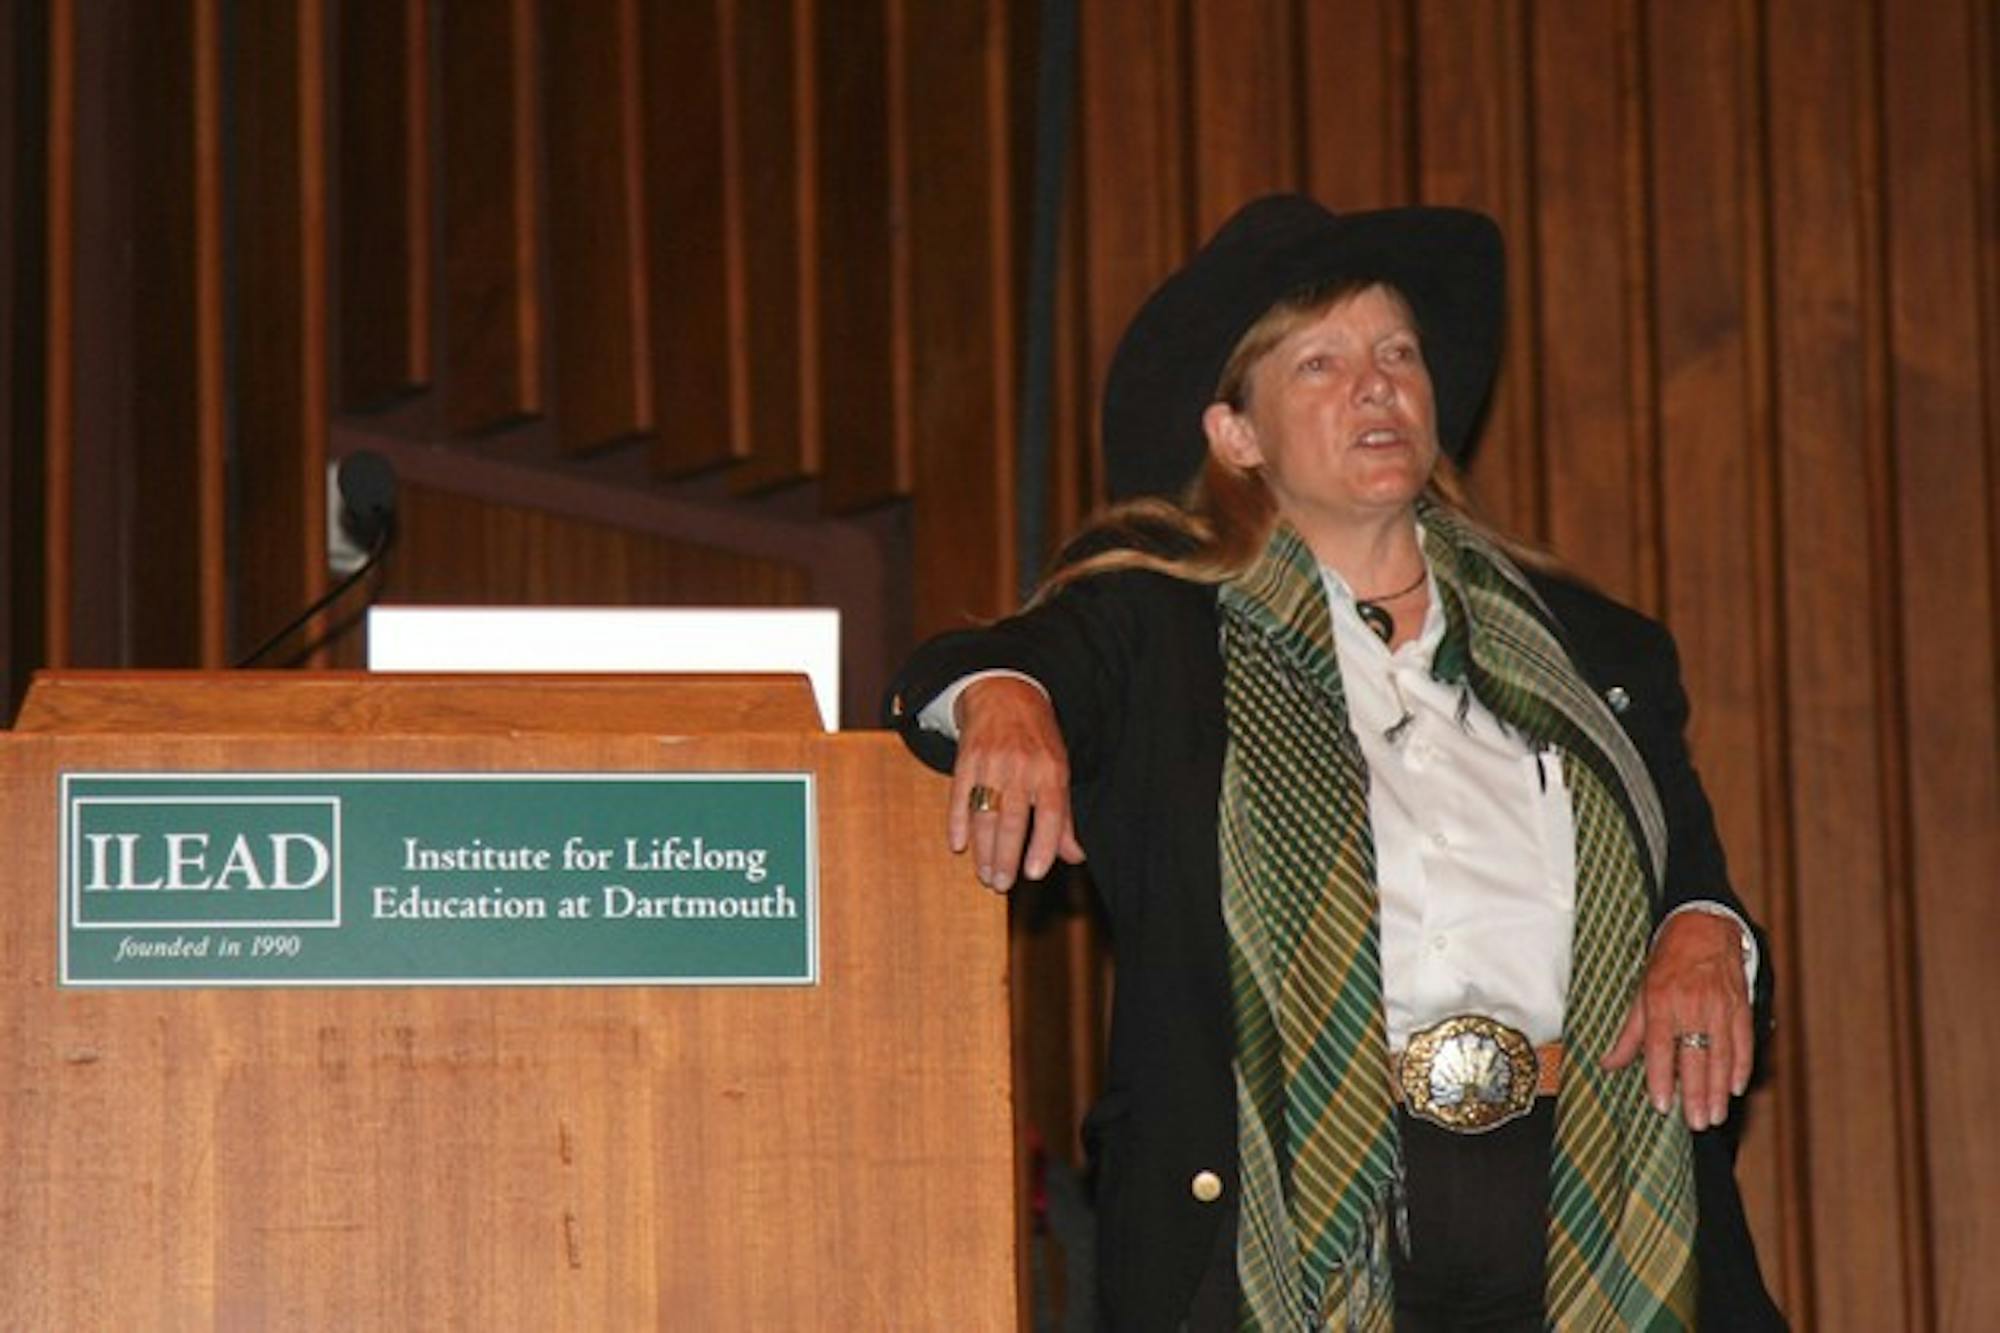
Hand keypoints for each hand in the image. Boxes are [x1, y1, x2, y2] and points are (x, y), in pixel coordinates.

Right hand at [947, 677, 1085, 891]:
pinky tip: (958, 846)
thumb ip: (1064, 817)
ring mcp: (991, 762)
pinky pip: (959, 795)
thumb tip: (1075, 856)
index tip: (1034, 874)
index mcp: (1051, 770)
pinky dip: (956, 823)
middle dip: (1005, 856)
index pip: (1051, 813)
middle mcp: (1022, 767)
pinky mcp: (965, 759)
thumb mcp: (1059, 769)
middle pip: (1012, 819)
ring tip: (984, 874)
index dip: (1043, 845)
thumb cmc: (1038, 739)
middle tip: (1001, 884)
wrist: (1005, 692)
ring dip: (982, 849)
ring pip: (985, 813)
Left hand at [1602, 911, 1753, 1129]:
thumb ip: (1629, 1033)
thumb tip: (1608, 1064)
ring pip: (1721, 1055)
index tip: (1662, 1105)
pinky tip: (1736, 1087)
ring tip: (1716, 1116)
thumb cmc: (1667, 962)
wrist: (1704, 927)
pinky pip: (1743, 1041)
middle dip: (1696, 1094)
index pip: (1660, 1047)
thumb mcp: (1641, 992)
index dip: (1661, 1078)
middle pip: (1695, 1057)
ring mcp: (1719, 1006)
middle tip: (1697, 1123)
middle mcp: (1691, 1005)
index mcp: (1662, 1002)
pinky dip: (1741, 1066)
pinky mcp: (1741, 1005)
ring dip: (1719, 1089)